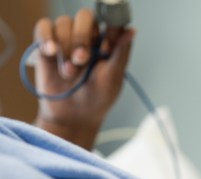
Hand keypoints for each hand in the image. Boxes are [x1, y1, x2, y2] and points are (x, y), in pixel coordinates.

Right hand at [33, 9, 134, 148]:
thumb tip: (133, 30)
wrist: (72, 117)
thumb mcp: (113, 78)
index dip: (106, 29)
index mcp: (108, 43)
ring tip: (69, 72)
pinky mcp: (47, 45)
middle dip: (82, 37)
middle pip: (84, 17)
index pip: (109, 20)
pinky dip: (46, 38)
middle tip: (82, 60)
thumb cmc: (97, 99)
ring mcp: (67, 40)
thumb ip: (121, 52)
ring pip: (64, 23)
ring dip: (66, 47)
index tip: (105, 47)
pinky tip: (51, 53)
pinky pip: (44, 27)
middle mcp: (88, 37)